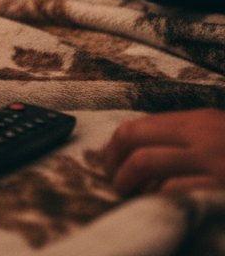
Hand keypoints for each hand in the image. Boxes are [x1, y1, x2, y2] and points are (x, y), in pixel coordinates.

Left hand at [102, 109, 224, 193]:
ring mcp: (209, 160)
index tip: (110, 162)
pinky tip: (154, 204)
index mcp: (195, 120)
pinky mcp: (219, 186)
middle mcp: (198, 134)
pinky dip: (155, 196)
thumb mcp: (217, 134)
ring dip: (126, 178)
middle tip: (112, 179)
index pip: (139, 125)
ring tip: (125, 192)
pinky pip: (172, 189)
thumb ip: (186, 136)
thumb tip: (142, 150)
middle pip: (134, 137)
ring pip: (145, 161)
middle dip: (113, 159)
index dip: (115, 145)